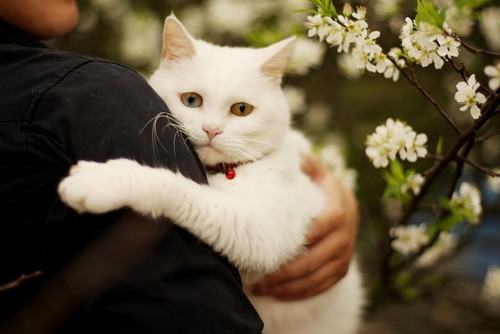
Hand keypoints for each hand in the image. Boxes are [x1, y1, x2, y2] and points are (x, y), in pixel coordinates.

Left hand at [253, 153, 358, 300]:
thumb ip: (306, 164)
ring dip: (289, 288)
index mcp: (338, 210)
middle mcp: (345, 236)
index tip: (266, 249)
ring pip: (316, 278)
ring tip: (262, 290)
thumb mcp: (317, 172)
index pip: (317, 229)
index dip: (295, 243)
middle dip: (284, 274)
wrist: (348, 205)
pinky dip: (301, 293)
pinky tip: (279, 295)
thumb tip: (293, 151)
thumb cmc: (323, 188)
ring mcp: (345, 255)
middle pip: (313, 261)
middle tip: (257, 279)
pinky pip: (322, 286)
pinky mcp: (342, 268)